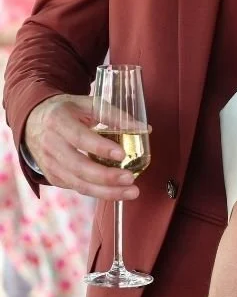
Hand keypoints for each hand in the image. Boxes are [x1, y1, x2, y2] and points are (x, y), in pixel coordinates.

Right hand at [24, 95, 139, 200]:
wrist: (33, 121)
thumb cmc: (67, 111)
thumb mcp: (87, 104)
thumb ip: (114, 115)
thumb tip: (143, 128)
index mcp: (59, 122)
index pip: (80, 138)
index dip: (101, 148)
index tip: (122, 154)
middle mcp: (51, 145)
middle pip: (78, 166)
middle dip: (106, 176)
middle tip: (130, 179)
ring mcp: (49, 164)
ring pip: (78, 183)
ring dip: (106, 191)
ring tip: (131, 192)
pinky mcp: (53, 176)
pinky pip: (76, 188)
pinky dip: (98, 192)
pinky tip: (117, 192)